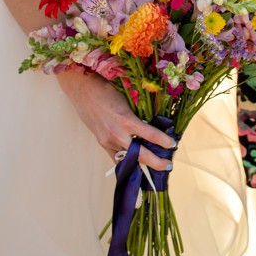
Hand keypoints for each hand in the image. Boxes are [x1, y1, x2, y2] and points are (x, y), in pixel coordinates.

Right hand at [57, 69, 174, 170]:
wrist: (82, 89)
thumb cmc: (105, 90)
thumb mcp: (126, 101)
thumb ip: (137, 116)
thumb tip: (152, 124)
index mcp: (126, 119)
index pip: (151, 135)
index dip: (165, 142)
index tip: (173, 144)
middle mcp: (117, 134)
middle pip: (141, 155)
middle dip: (156, 162)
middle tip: (168, 166)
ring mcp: (108, 140)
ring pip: (129, 159)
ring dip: (142, 163)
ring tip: (154, 165)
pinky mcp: (102, 143)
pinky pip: (116, 158)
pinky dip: (126, 162)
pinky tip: (135, 165)